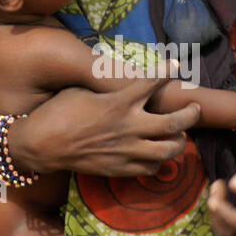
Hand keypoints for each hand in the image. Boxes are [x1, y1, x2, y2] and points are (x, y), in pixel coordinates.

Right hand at [13, 78, 199, 177]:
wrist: (42, 144)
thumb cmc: (57, 111)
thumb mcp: (80, 89)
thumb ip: (105, 87)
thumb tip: (116, 77)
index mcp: (117, 102)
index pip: (151, 83)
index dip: (167, 72)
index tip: (176, 66)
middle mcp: (127, 127)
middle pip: (174, 123)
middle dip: (190, 114)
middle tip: (194, 108)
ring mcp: (126, 151)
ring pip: (169, 150)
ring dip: (180, 141)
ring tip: (180, 134)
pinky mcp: (120, 169)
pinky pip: (152, 168)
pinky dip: (159, 160)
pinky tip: (156, 153)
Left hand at [207, 138, 235, 235]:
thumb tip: (234, 187)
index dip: (226, 214)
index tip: (219, 185)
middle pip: (234, 234)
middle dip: (218, 213)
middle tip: (217, 184)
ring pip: (230, 232)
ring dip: (216, 213)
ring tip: (218, 186)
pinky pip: (231, 225)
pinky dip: (220, 211)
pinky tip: (221, 189)